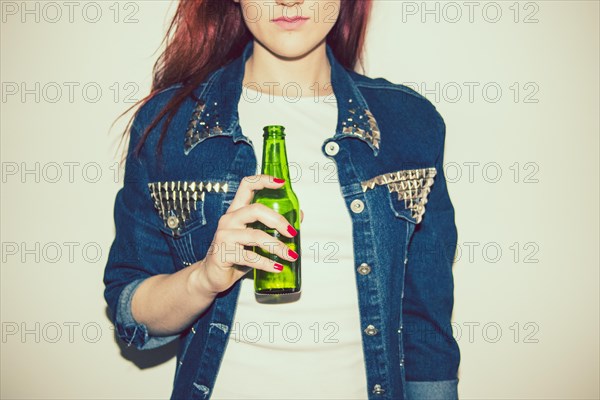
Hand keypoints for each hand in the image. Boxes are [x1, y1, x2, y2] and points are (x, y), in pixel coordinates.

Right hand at [196, 174, 300, 294]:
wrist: (212, 275)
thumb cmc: (236, 253)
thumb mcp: (255, 237)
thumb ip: (273, 225)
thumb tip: (298, 216)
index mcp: (236, 210)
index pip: (247, 185)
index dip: (263, 180)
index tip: (281, 184)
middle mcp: (229, 219)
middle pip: (255, 210)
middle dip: (277, 220)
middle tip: (292, 232)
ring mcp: (224, 236)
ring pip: (255, 236)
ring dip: (277, 246)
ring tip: (291, 255)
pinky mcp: (223, 253)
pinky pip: (250, 257)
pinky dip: (267, 263)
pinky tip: (278, 267)